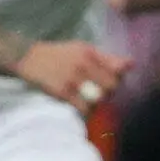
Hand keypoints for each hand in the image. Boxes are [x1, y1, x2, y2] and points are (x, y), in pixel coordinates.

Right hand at [15, 40, 130, 110]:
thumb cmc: (58, 55)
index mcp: (90, 52)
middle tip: (99, 95)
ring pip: (100, 98)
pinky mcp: (63, 91)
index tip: (110, 84)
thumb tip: (132, 64)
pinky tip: (81, 107)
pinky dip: (86, 111)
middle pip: (112, 86)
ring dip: (98, 104)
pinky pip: (84, 107)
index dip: (118, 80)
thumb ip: (106, 58)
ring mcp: (74, 78)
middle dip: (109, 94)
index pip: (118, 70)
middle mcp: (84, 63)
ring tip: (90, 102)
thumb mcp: (82, 49)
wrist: (28, 58)